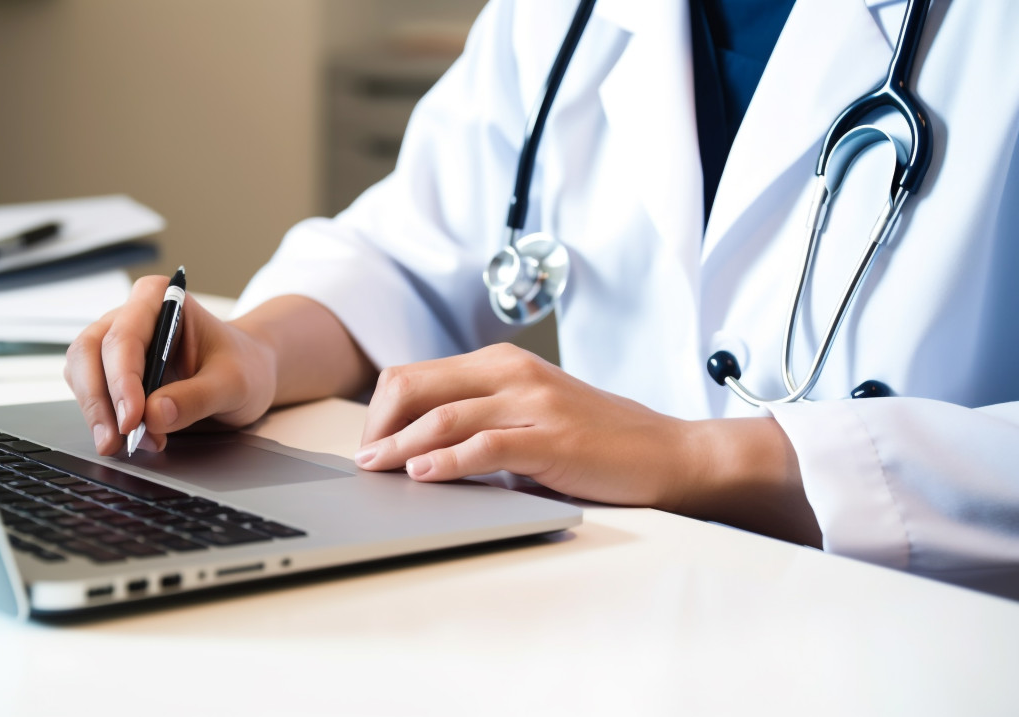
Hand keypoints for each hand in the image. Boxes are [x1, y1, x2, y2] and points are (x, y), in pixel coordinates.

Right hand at [64, 276, 275, 455]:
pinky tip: (128, 438)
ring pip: (82, 374)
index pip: (124, 336)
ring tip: (131, 444)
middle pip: (90, 352)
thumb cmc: (243, 365)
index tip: (133, 419)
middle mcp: (131, 315)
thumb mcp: (234, 383)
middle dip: (99, 401)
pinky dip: (103, 419)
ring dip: (98, 414)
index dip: (121, 380)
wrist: (249, 374)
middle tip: (117, 441)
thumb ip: (197, 397)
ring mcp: (117, 344)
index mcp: (160, 298)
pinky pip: (91, 393)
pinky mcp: (112, 372)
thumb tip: (154, 415)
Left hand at [352, 344, 819, 543]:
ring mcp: (533, 404)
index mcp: (502, 364)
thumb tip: (417, 450)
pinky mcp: (551, 439)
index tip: (369, 445)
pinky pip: (484, 446)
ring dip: (401, 446)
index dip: (381, 411)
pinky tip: (422, 476)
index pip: (416, 375)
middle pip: (417, 386)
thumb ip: (482, 421)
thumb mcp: (531, 418)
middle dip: (380, 425)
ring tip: (376, 469)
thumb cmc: (597, 442)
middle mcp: (513, 374)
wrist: (668, 454)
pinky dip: (445, 461)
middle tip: (365, 462)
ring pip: (444, 416)